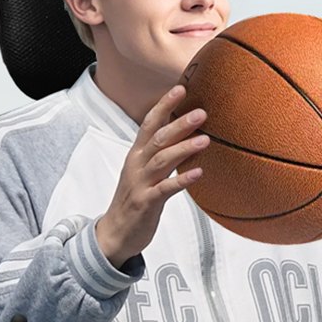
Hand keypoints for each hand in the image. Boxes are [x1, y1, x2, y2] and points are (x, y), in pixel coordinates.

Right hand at [95, 85, 208, 267]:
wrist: (116, 233)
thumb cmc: (137, 200)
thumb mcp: (150, 174)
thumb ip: (167, 156)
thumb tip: (194, 139)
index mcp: (137, 154)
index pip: (150, 124)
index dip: (164, 105)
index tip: (181, 88)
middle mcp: (137, 164)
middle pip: (158, 138)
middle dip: (179, 123)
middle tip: (201, 112)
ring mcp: (140, 183)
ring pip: (161, 160)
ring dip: (184, 148)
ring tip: (205, 139)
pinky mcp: (146, 202)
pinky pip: (165, 189)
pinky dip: (182, 180)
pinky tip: (198, 173)